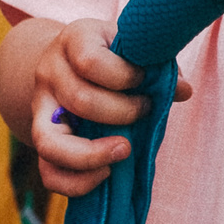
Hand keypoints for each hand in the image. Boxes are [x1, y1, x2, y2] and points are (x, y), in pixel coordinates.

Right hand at [26, 18, 192, 197]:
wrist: (67, 61)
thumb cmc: (110, 54)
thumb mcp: (130, 48)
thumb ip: (157, 67)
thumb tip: (184, 91)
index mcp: (74, 40)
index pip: (91, 61)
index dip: (124, 76)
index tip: (145, 80)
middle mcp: (50, 73)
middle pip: (79, 100)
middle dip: (121, 114)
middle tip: (145, 112)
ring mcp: (40, 109)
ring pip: (50, 142)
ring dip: (92, 155)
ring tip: (124, 151)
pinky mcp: (41, 140)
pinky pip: (48, 172)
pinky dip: (77, 183)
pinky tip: (106, 173)